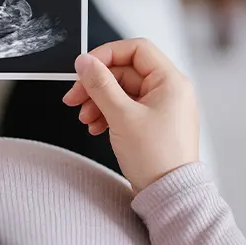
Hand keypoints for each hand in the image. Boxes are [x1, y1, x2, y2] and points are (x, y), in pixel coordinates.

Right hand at [63, 38, 199, 192]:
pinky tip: (95, 126)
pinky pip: (124, 107)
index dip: (106, 55)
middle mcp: (168, 90)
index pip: (135, 49)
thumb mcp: (121, 116)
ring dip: (97, 101)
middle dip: (96, 85)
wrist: (169, 195)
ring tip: (84, 118)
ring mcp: (160, 107)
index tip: (85, 68)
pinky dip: (106, 113)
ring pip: (120, 90)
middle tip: (74, 97)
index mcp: (170, 81)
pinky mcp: (151, 122)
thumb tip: (85, 62)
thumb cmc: (156, 158)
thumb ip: (100, 85)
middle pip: (123, 72)